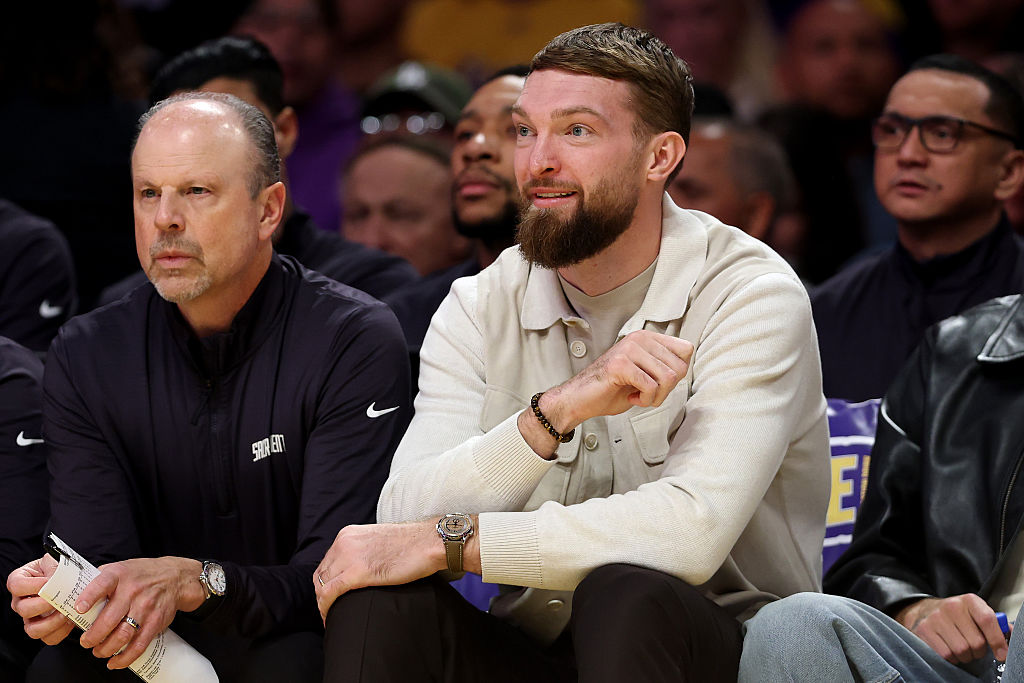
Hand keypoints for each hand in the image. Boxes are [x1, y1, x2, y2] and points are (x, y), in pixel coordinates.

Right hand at [8, 554, 74, 645]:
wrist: (71, 580)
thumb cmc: (60, 569)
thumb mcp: (55, 561)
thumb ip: (54, 566)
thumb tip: (55, 578)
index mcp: (20, 582)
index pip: (16, 586)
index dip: (31, 586)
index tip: (48, 583)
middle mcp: (21, 602)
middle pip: (23, 610)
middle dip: (43, 605)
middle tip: (59, 600)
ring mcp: (30, 618)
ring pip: (33, 630)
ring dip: (52, 623)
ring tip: (66, 612)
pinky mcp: (43, 629)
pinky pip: (49, 638)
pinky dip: (61, 631)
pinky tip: (71, 619)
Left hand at [73, 556, 203, 669]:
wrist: (175, 578)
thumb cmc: (142, 574)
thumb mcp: (121, 567)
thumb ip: (100, 579)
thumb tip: (72, 594)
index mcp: (120, 575)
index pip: (102, 584)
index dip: (89, 597)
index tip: (78, 610)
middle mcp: (133, 591)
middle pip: (110, 618)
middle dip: (93, 636)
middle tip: (85, 642)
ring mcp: (146, 607)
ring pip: (123, 634)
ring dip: (106, 648)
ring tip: (98, 651)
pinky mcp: (155, 622)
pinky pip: (139, 644)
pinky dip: (125, 658)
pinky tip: (115, 662)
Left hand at [314, 521, 451, 620]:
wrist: (429, 541)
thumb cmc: (412, 544)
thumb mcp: (378, 540)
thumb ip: (364, 551)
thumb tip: (360, 568)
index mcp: (348, 534)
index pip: (326, 561)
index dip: (325, 582)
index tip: (332, 596)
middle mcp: (344, 542)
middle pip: (320, 574)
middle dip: (321, 594)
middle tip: (331, 609)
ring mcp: (349, 556)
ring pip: (321, 585)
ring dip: (323, 604)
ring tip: (331, 616)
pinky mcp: (357, 573)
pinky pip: (330, 593)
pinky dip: (325, 608)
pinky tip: (329, 618)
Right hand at [520, 331, 692, 455]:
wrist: (580, 399)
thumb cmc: (611, 389)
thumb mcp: (644, 373)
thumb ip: (663, 365)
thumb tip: (685, 365)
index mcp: (646, 338)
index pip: (686, 350)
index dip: (677, 372)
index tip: (658, 381)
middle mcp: (639, 338)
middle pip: (680, 367)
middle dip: (668, 390)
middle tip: (648, 394)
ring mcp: (629, 350)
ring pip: (668, 378)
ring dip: (657, 397)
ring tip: (640, 396)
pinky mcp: (620, 365)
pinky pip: (651, 387)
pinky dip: (645, 400)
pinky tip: (631, 397)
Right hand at [895, 594, 1007, 663]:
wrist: (924, 611)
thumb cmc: (956, 616)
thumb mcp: (974, 613)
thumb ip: (994, 623)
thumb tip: (1009, 634)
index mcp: (969, 600)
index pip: (987, 620)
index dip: (997, 640)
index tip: (1002, 654)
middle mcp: (951, 606)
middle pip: (976, 642)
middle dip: (978, 651)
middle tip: (974, 648)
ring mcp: (936, 618)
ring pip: (961, 650)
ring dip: (964, 656)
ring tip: (960, 648)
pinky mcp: (924, 630)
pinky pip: (946, 654)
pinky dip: (951, 658)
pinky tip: (949, 649)